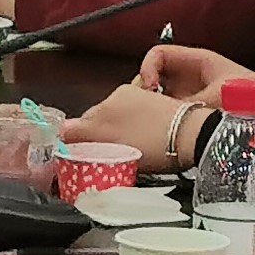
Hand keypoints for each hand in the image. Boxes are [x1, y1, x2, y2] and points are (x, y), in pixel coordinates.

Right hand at [55, 80, 185, 159]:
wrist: (194, 136)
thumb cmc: (154, 142)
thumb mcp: (112, 142)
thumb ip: (82, 137)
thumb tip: (60, 133)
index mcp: (110, 100)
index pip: (80, 122)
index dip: (76, 141)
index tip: (77, 157)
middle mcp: (122, 95)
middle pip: (97, 119)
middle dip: (95, 138)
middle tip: (101, 159)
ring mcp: (140, 99)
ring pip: (115, 120)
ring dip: (113, 135)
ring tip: (123, 153)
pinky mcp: (156, 105)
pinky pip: (132, 120)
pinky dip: (130, 132)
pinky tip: (140, 144)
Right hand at [132, 43, 254, 138]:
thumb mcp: (219, 99)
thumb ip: (189, 107)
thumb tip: (163, 119)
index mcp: (196, 61)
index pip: (158, 54)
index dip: (148, 67)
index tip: (150, 88)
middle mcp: (191, 76)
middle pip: (155, 76)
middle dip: (147, 91)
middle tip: (145, 110)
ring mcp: (193, 94)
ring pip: (162, 97)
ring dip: (156, 109)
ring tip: (154, 124)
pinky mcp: (197, 113)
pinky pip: (174, 114)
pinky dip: (168, 122)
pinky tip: (167, 135)